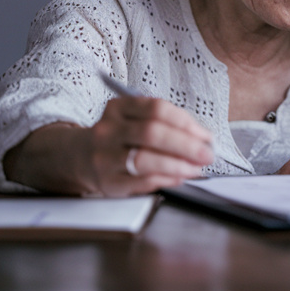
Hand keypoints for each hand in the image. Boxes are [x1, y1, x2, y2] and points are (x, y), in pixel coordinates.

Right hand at [82, 96, 214, 195]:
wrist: (82, 156)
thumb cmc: (121, 136)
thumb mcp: (135, 119)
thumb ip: (166, 124)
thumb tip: (202, 139)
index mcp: (118, 108)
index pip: (157, 109)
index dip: (186, 122)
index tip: (205, 135)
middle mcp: (108, 130)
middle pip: (152, 133)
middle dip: (186, 145)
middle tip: (207, 154)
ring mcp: (105, 157)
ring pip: (146, 159)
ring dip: (178, 165)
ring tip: (196, 168)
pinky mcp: (108, 182)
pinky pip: (142, 181)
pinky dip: (167, 179)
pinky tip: (180, 177)